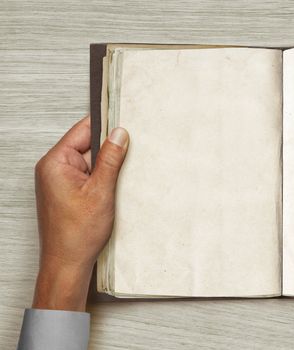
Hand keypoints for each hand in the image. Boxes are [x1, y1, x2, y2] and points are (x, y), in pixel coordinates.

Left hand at [33, 116, 128, 310]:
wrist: (68, 263)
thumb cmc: (77, 234)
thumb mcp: (101, 191)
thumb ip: (110, 159)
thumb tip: (119, 134)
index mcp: (55, 163)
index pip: (83, 130)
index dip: (105, 125)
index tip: (125, 123)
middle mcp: (53, 168)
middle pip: (87, 145)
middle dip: (109, 150)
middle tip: (129, 156)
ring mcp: (59, 180)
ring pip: (90, 162)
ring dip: (106, 168)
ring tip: (117, 181)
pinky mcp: (67, 191)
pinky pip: (88, 175)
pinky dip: (102, 179)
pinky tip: (111, 190)